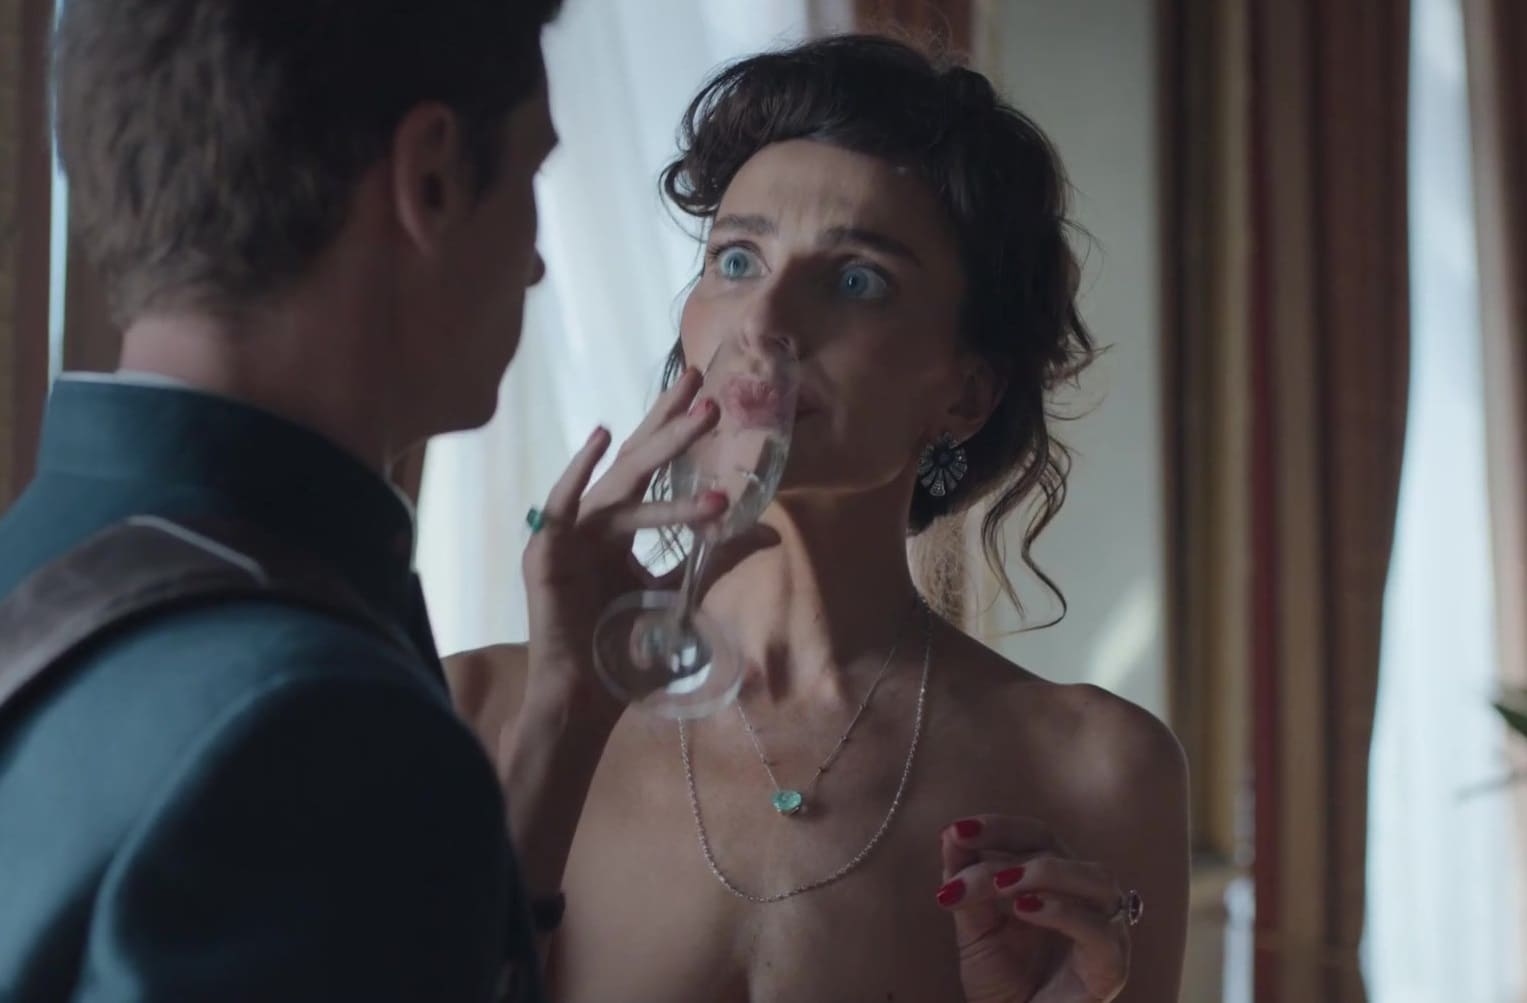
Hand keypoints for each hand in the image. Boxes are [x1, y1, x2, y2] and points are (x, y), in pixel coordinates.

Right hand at [521, 368, 725, 723]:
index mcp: (620, 530)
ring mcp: (568, 537)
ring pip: (620, 487)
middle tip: (705, 387)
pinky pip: (561, 506)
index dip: (675, 431)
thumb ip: (715, 559)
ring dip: (661, 453)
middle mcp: (594, 525)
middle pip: (637, 465)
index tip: (707, 396)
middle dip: (671, 425)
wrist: (587, 700)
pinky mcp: (545, 555)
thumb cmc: (626, 653)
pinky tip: (601, 439)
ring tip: (699, 424)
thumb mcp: (681, 596)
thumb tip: (768, 530)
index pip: (652, 471)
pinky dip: (578, 472)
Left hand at [937, 815, 1132, 1002]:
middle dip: (1007, 848)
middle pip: (1057, 848)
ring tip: (1000, 885)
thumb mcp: (974, 928)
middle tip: (963, 862)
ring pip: (1094, 878)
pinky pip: (1099, 929)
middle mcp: (1084, 894)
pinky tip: (1025, 910)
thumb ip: (966, 884)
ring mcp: (1105, 927)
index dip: (998, 827)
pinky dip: (1063, 912)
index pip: (1033, 835)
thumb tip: (950, 835)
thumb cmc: (1003, 979)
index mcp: (1054, 878)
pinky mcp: (1112, 964)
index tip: (956, 831)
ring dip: (1043, 872)